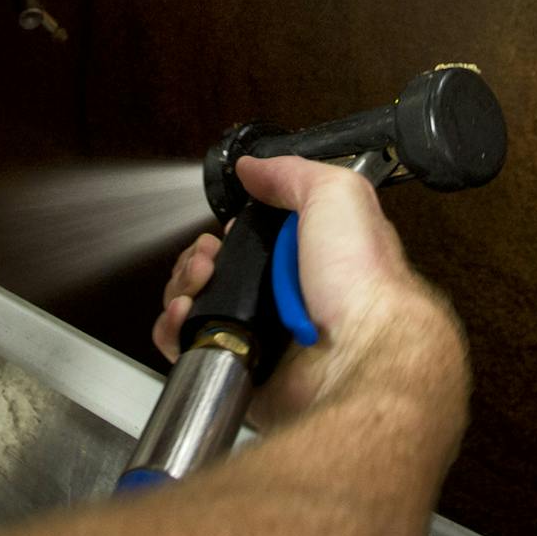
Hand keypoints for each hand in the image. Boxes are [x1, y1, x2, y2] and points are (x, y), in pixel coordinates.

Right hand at [151, 155, 465, 424]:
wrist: (357, 353)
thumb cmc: (361, 277)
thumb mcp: (337, 196)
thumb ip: (292, 174)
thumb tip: (252, 167)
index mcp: (312, 257)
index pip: (256, 239)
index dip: (235, 228)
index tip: (229, 225)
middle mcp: (286, 297)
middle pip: (220, 271)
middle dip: (199, 256)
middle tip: (208, 254)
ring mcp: (262, 334)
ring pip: (200, 305)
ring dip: (184, 285)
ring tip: (199, 279)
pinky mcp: (241, 367)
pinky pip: (191, 346)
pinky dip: (175, 328)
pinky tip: (185, 312)